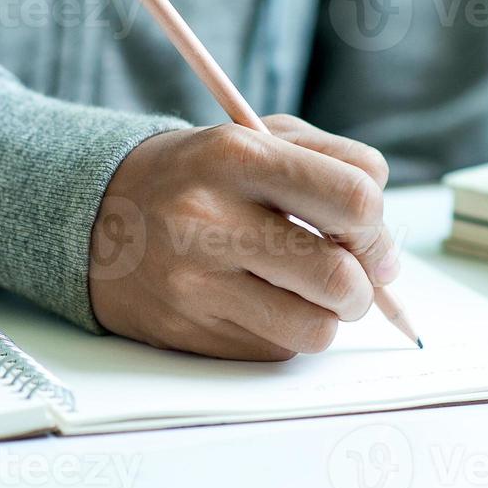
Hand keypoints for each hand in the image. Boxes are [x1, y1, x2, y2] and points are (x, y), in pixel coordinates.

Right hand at [89, 114, 394, 361]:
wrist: (99, 215)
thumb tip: (387, 250)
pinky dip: (285, 329)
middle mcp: (210, 221)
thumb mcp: (258, 137)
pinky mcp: (189, 331)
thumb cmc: (200, 174)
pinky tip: (260, 300)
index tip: (367, 234)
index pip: (354, 200)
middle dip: (366, 284)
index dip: (378, 227)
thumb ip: (335, 166)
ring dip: (329, 316)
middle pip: (341, 278)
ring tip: (310, 291)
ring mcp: (196, 283)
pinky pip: (277, 350)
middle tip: (352, 274)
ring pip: (316, 329)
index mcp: (236, 157)